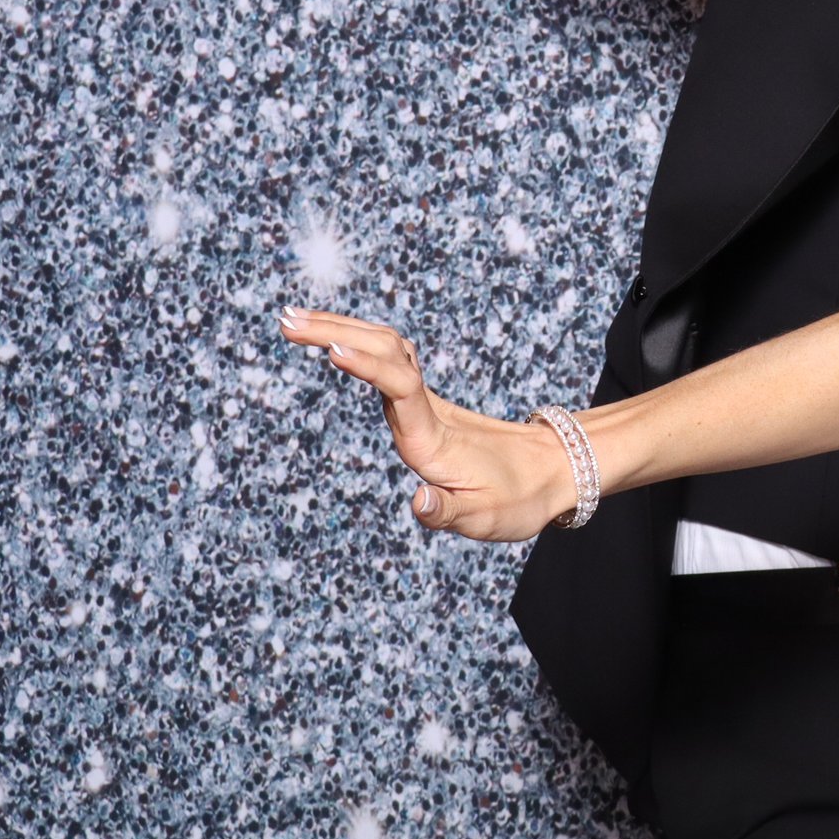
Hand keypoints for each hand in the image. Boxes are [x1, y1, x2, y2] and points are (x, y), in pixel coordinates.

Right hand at [279, 307, 578, 541]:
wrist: (553, 470)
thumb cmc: (519, 499)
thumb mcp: (486, 519)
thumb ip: (447, 512)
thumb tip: (416, 501)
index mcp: (433, 437)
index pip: (399, 388)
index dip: (368, 366)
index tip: (332, 349)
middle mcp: (426, 411)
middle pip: (385, 353)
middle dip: (335, 332)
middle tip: (284, 319)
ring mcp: (427, 402)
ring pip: (386, 348)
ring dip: (341, 329)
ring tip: (292, 319)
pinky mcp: (425, 403)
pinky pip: (389, 359)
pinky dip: (358, 341)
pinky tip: (332, 336)